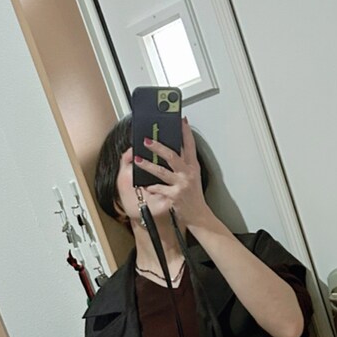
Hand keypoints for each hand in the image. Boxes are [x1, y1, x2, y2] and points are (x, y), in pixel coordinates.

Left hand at [134, 117, 214, 233]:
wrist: (199, 215)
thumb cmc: (194, 196)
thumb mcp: (193, 176)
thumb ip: (184, 164)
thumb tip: (171, 151)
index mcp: (193, 166)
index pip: (190, 145)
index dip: (186, 132)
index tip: (181, 120)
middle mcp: (188, 174)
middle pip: (173, 156)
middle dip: (158, 147)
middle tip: (146, 141)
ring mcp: (181, 185)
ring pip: (162, 172)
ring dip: (148, 165)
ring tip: (138, 160)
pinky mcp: (175, 196)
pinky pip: (160, 189)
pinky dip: (152, 187)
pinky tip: (146, 185)